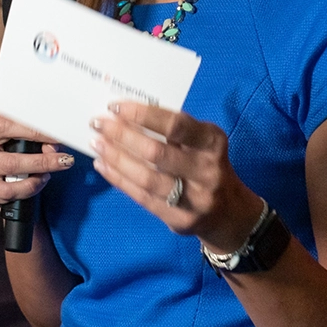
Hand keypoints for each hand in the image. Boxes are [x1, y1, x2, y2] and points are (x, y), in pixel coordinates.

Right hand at [0, 105, 73, 205]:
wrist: (8, 170)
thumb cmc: (19, 144)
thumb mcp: (27, 131)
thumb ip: (40, 135)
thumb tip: (53, 147)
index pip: (11, 116)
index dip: (36, 126)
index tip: (58, 134)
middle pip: (10, 139)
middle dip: (41, 148)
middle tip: (63, 158)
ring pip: (9, 164)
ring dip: (38, 168)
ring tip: (51, 170)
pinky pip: (6, 190)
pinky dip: (28, 188)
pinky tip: (38, 182)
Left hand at [89, 101, 259, 252]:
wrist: (229, 212)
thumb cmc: (205, 165)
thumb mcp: (201, 143)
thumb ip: (173, 131)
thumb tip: (126, 115)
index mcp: (212, 143)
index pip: (176, 125)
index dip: (143, 115)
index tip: (116, 107)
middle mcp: (207, 171)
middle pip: (157, 152)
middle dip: (122, 136)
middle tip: (99, 124)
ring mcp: (195, 199)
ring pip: (147, 178)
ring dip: (116, 159)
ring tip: (97, 144)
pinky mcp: (180, 220)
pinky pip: (142, 198)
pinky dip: (119, 179)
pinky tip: (104, 165)